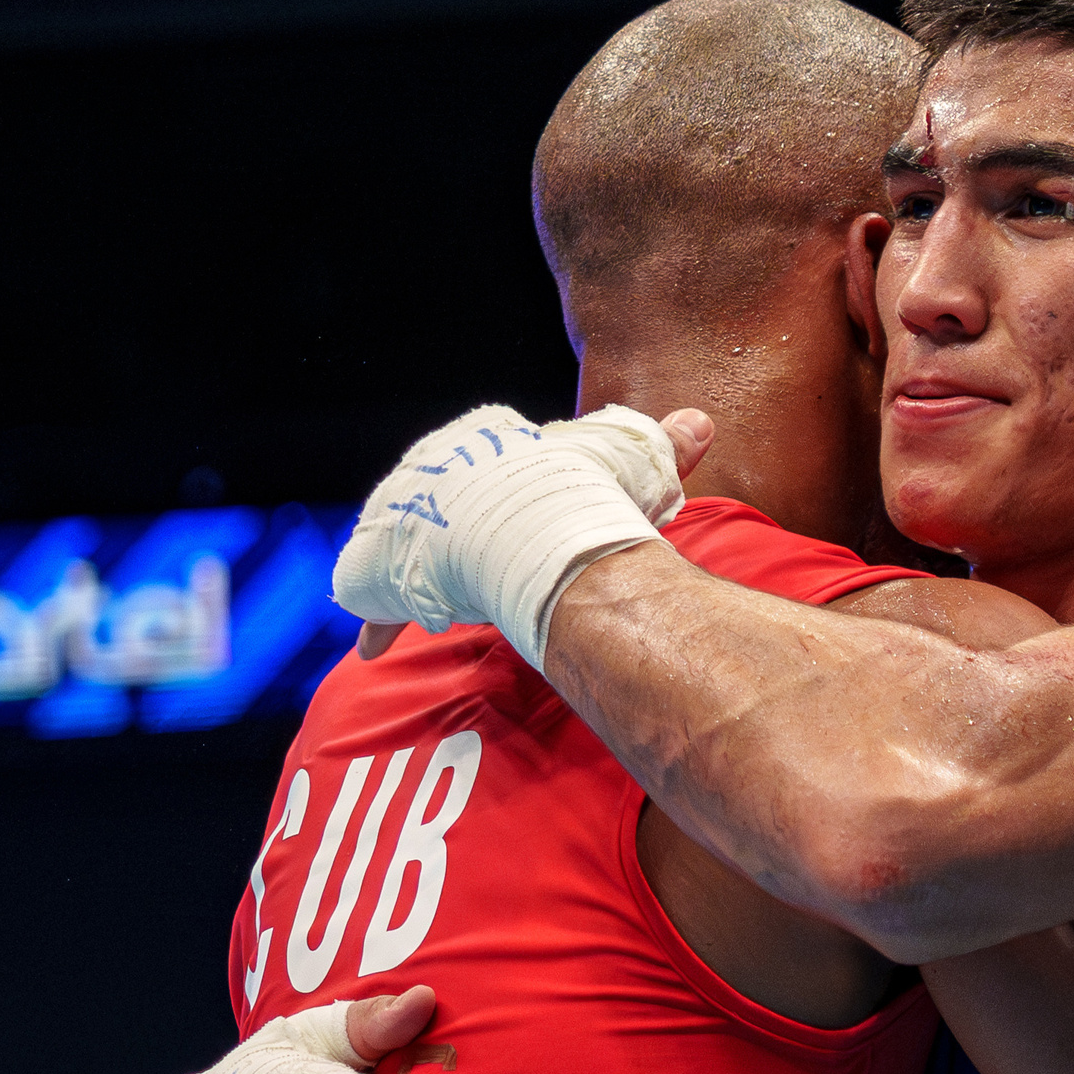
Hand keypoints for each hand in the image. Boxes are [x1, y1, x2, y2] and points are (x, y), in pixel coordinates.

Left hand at [329, 404, 712, 665]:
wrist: (535, 530)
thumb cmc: (586, 492)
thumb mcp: (631, 461)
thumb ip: (662, 443)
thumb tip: (701, 422)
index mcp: (483, 437)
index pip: (485, 465)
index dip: (504, 497)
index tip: (518, 523)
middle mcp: (430, 467)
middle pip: (439, 505)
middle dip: (454, 534)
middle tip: (478, 568)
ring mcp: (400, 516)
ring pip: (404, 547)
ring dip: (419, 574)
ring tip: (439, 601)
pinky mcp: (381, 566)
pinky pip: (371, 596)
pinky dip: (379, 623)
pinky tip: (378, 651)